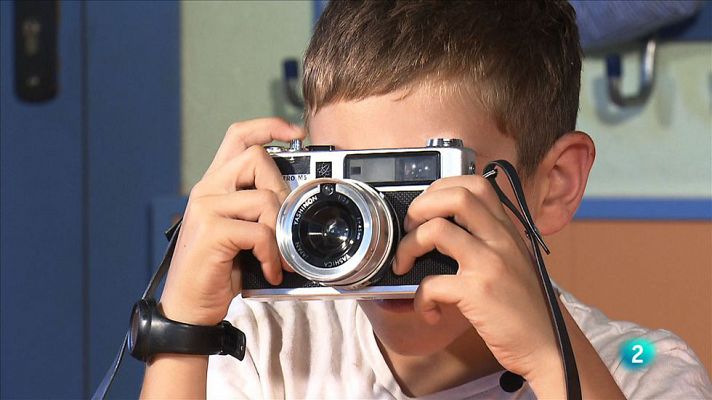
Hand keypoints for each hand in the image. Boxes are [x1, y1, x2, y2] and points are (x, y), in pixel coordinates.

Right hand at [159, 118, 304, 325]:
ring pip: (264, 198)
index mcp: (215, 184)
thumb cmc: (217, 271)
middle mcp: (207, 189)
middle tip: (284, 224)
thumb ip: (256, 209)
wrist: (188, 307)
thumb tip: (293, 200)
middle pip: (257, 158)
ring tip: (277, 256)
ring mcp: (206, 208)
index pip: (238, 135)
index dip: (268, 126)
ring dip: (279, 231)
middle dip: (283, 190)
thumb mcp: (239, 231)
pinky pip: (259, 232)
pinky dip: (272, 255)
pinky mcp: (211, 231)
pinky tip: (268, 270)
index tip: (295, 132)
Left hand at [393, 175, 561, 386]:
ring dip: (407, 247)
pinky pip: (431, 284)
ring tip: (404, 266)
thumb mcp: (513, 263)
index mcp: (507, 230)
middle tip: (409, 230)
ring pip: (435, 230)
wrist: (550, 347)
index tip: (425, 208)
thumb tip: (440, 232)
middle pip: (456, 195)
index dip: (441, 188)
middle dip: (420, 206)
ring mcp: (490, 263)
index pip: (475, 184)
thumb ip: (487, 242)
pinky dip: (420, 300)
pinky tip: (430, 311)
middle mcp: (500, 239)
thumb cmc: (525, 309)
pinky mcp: (478, 293)